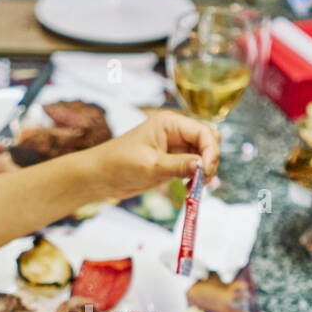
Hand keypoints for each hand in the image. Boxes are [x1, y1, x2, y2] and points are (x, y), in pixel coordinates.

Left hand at [89, 111, 219, 201]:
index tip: (207, 172)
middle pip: (208, 141)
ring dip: (205, 170)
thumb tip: (203, 166)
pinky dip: (197, 176)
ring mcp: (175, 147)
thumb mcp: (151, 166)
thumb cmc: (120, 164)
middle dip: (210, 160)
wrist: (100, 176)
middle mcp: (175, 131)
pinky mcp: (173, 161)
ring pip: (203, 155)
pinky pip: (194, 166)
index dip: (211, 151)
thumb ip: (179, 165)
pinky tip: (190, 188)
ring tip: (197, 187)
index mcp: (170, 123)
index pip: (203, 132)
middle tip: (204, 181)